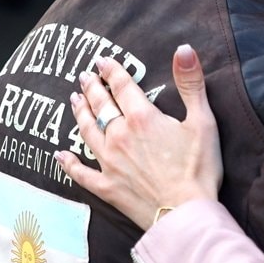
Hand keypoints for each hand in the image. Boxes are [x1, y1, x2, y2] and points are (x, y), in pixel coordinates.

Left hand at [57, 45, 223, 230]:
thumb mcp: (203, 120)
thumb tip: (184, 48)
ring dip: (79, 113)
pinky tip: (60, 155)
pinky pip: (80, 172)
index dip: (112, 70)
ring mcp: (108, 162)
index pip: (122, 86)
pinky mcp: (106, 187)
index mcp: (142, 117)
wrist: (185, 213)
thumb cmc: (198, 168)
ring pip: (87, 131)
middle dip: (92, 87)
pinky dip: (68, 163)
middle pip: (101, 105)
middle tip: (84, 76)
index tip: (103, 60)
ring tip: (74, 100)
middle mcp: (119, 136)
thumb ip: (191, 83)